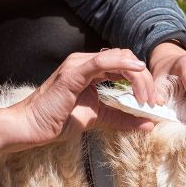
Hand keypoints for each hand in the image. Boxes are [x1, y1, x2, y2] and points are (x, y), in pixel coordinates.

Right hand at [12, 49, 155, 146]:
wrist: (31, 127)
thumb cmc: (59, 120)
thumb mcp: (100, 118)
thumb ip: (123, 119)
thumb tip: (149, 124)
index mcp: (91, 70)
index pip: (125, 65)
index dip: (144, 80)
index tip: (154, 101)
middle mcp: (85, 62)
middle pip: (126, 59)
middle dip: (145, 79)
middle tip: (153, 101)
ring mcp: (78, 65)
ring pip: (119, 58)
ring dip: (138, 77)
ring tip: (146, 98)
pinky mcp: (72, 73)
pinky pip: (100, 62)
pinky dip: (122, 64)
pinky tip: (137, 70)